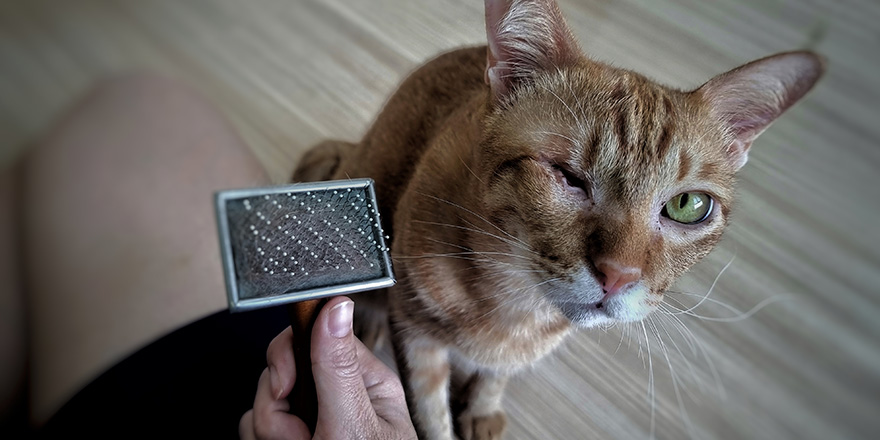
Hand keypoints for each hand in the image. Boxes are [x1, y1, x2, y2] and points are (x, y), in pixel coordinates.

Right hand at [239, 297, 416, 439]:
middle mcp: (336, 396)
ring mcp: (311, 420)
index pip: (312, 336)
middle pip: (278, 372)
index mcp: (362, 380)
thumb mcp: (353, 422)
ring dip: (272, 434)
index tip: (285, 384)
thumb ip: (336, 367)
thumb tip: (335, 305)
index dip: (288, 357)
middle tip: (304, 437)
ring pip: (261, 405)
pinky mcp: (291, 439)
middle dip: (278, 409)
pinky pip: (254, 430)